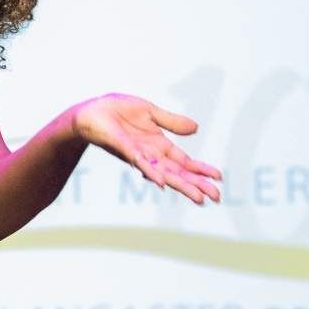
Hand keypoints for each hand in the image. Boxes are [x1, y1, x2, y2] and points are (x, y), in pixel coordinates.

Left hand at [69, 93, 222, 204]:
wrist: (89, 111)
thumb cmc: (116, 111)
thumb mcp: (149, 112)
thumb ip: (171, 121)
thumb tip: (196, 128)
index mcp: (158, 145)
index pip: (184, 161)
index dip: (200, 169)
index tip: (219, 177)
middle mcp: (151, 154)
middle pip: (178, 173)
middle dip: (196, 184)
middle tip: (216, 197)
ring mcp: (138, 154)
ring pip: (163, 173)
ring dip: (180, 185)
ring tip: (198, 198)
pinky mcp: (124, 148)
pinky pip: (140, 162)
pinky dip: (151, 172)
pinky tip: (161, 183)